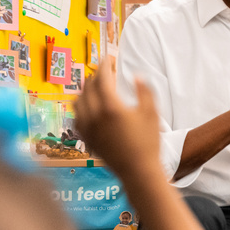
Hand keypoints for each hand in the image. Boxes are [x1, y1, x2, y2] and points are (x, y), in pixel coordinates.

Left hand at [74, 54, 160, 178]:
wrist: (138, 170)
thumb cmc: (148, 143)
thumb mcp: (152, 114)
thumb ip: (145, 91)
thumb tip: (137, 77)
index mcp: (111, 107)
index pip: (102, 79)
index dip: (105, 66)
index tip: (109, 59)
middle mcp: (95, 115)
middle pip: (88, 87)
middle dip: (95, 76)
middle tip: (104, 71)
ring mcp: (88, 127)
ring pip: (78, 100)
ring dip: (85, 90)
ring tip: (94, 87)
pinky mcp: (86, 137)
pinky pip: (76, 116)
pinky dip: (80, 106)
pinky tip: (88, 106)